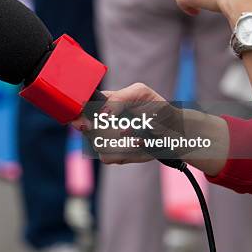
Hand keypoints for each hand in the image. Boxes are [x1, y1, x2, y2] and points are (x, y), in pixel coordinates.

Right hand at [71, 83, 228, 173]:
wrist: (174, 132)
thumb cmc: (158, 108)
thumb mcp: (140, 93)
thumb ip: (118, 98)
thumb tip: (102, 114)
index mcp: (102, 102)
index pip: (78, 109)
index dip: (77, 117)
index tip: (85, 124)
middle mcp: (99, 121)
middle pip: (86, 130)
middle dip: (105, 132)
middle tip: (126, 129)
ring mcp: (105, 139)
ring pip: (98, 146)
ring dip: (122, 143)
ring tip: (139, 137)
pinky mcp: (114, 155)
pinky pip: (110, 157)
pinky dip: (128, 152)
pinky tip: (140, 145)